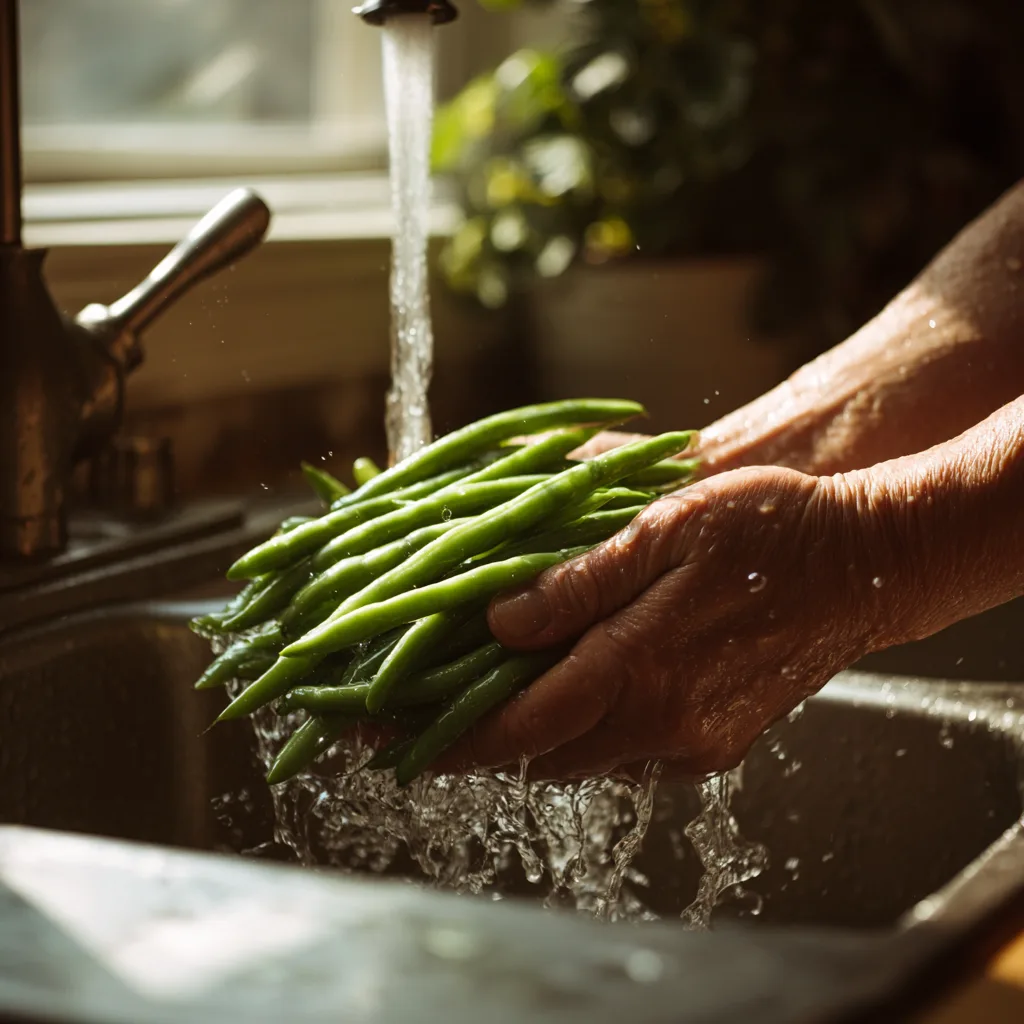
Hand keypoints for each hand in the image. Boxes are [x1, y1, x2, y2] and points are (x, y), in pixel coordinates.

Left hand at [434, 465, 896, 779]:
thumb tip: (499, 621)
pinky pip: (632, 755)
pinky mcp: (719, 745)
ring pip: (586, 760)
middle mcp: (663, 723)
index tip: (396, 748)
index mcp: (639, 668)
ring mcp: (695, 741)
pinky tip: (584, 691)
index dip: (452, 742)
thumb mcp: (666, 529)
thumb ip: (579, 582)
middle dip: (483, 744)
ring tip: (497, 697)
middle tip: (432, 715)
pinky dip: (592, 734)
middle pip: (544, 756)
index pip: (521, 727)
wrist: (867, 564)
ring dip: (537, 737)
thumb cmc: (768, 529)